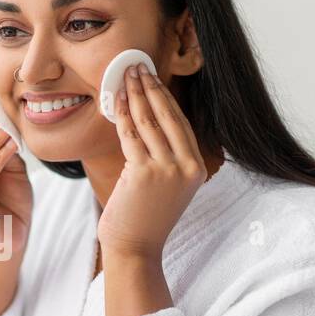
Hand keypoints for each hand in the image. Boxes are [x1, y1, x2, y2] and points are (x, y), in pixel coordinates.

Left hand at [97, 63, 205, 260]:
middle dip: (150, 87)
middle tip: (136, 66)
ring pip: (149, 121)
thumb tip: (149, 120)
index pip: (180, 123)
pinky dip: (123, 113)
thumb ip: (165, 157)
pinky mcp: (145, 173)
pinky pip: (131, 135)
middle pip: (167, 116)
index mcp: (196, 168)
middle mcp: (187, 166)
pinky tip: (117, 98)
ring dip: (136, 93)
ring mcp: (168, 170)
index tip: (152, 77)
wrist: (135, 249)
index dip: (164, 96)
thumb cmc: (144, 219)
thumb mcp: (166, 185)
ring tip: (125, 75)